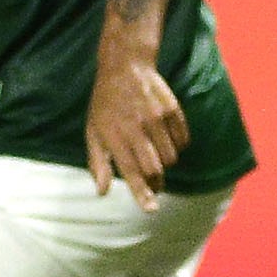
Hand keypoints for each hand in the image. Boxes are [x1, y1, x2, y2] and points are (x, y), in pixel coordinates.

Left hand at [85, 51, 189, 209]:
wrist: (125, 67)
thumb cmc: (105, 104)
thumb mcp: (93, 132)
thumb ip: (98, 163)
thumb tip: (101, 192)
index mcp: (115, 136)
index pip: (131, 172)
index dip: (142, 193)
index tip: (151, 209)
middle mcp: (137, 128)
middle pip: (155, 169)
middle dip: (156, 182)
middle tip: (154, 184)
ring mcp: (157, 118)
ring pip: (171, 157)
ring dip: (166, 163)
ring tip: (156, 153)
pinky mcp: (172, 110)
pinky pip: (183, 141)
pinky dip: (177, 146)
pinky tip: (165, 138)